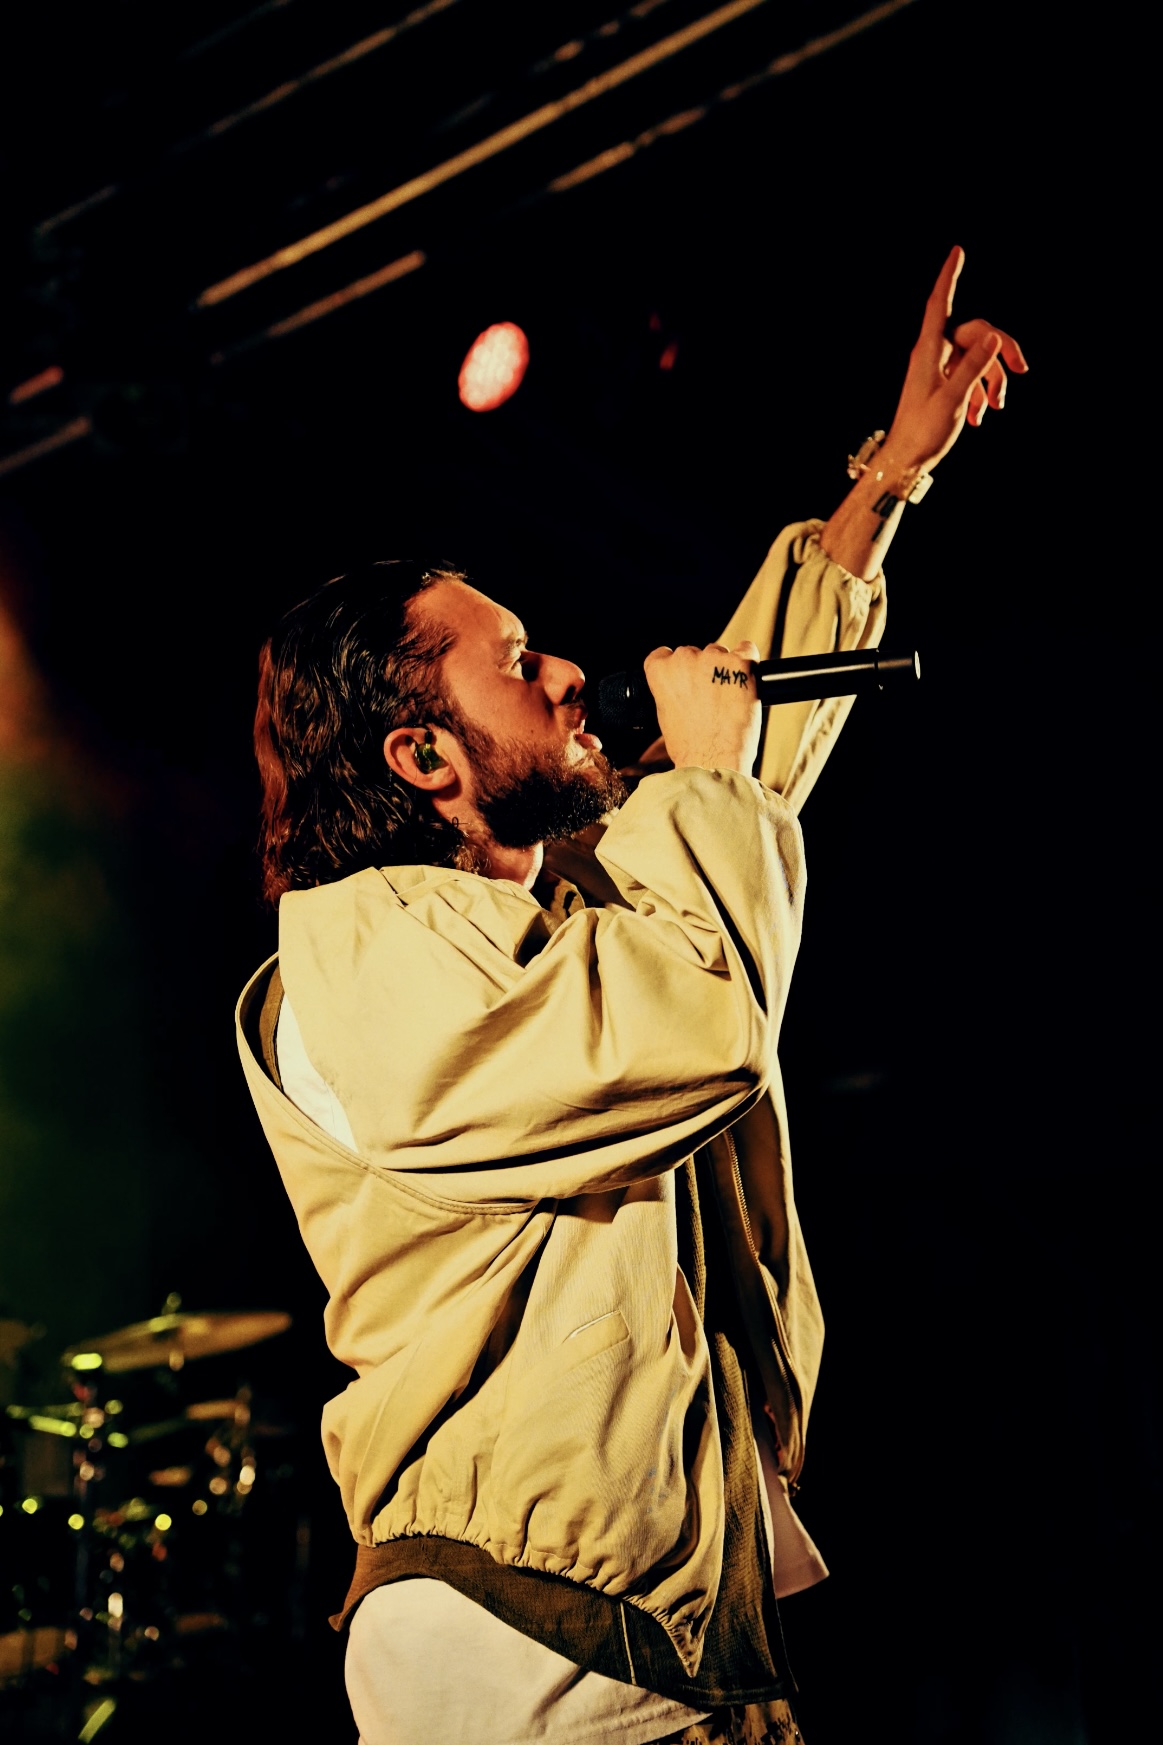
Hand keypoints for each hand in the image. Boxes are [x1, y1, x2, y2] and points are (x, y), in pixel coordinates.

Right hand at [644, 639, 761, 774]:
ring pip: (720, 653)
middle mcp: (685, 659)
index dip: (676, 665)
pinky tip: (745, 681)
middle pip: (694, 653)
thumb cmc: (690, 746)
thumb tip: (684, 685)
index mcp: (661, 671)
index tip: (685, 677)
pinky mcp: (742, 663)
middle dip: (702, 670)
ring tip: (728, 699)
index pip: (664, 654)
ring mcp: (714, 658)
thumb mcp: (666, 715)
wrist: (714, 759)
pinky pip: (747, 650)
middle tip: (710, 697)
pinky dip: (747, 662)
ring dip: (724, 669)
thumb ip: (671, 691)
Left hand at [885, 245, 1028, 473]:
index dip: (949, 277)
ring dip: (992, 380)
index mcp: (928, 351)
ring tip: (995, 408)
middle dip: (1002, 350)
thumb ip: (973, 368)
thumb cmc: (922, 432)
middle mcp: (934, 354)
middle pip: (977, 333)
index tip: (958, 250)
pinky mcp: (945, 384)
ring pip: (979, 357)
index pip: (940, 304)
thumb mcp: (952, 400)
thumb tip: (993, 337)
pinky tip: (980, 418)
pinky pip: (971, 376)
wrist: (906, 461)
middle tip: (1022, 370)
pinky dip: (980, 394)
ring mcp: (941, 369)